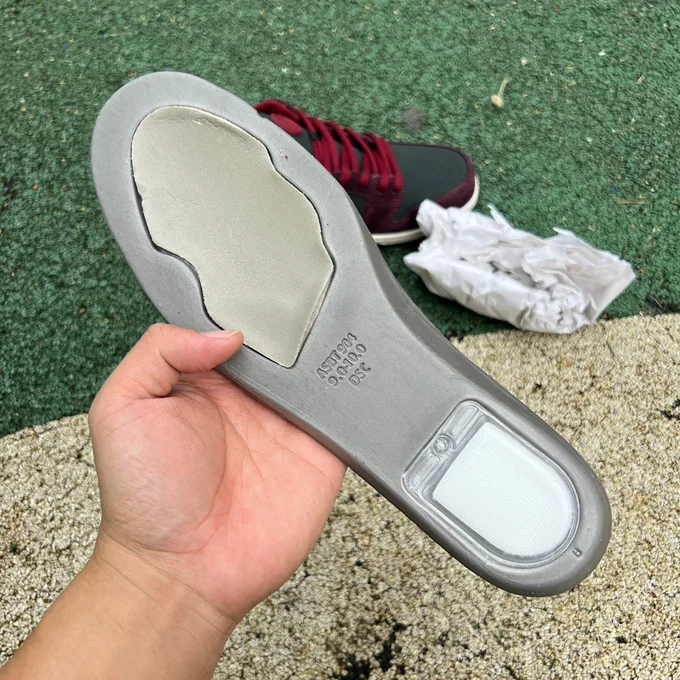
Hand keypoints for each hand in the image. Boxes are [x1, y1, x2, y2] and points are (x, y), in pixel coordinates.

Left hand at [89, 324, 345, 628]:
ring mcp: (287, 423)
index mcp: (204, 379)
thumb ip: (161, 351)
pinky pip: (346, 414)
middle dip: (295, 323)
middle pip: (283, 342)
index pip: (234, 326)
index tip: (260, 290)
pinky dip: (356, 394)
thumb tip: (226, 334)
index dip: (247, 307)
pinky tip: (355, 373)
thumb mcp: (123, 407)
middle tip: (303, 306)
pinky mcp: (320, 452)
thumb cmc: (145, 498)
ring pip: (318, 370)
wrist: (185, 572)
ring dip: (327, 353)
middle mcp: (249, 397)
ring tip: (331, 331)